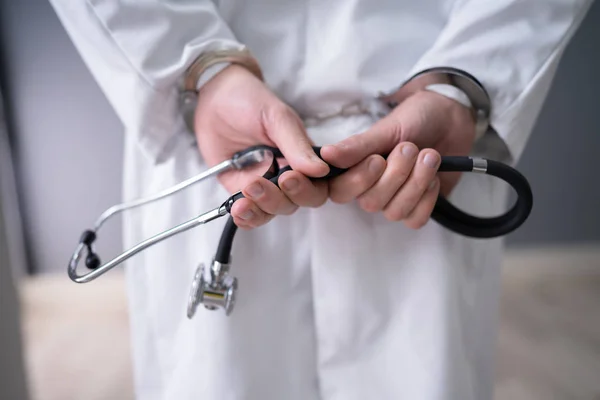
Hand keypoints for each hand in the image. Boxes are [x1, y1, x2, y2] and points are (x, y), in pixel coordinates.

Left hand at [194, 65, 329, 228]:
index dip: (309, 189)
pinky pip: (250, 213)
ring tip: (246, 193)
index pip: (320, 185)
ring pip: (274, 211)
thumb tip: (321, 170)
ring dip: (262, 208)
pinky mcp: (241, 190)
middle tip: (261, 183)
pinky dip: (246, 217)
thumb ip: (297, 144)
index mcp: (304, 157)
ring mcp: (265, 184)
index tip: (289, 177)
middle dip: (282, 198)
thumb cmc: (250, 100)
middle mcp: (288, 174)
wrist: (213, 97)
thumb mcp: (277, 117)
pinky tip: (238, 210)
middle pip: (298, 202)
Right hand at [320, 88, 475, 228]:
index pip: (339, 191)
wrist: (451, 118)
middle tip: (410, 148)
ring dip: (416, 182)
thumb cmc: (414, 119)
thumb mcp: (385, 128)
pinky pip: (415, 219)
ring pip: (395, 212)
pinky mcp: (418, 208)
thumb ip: (357, 146)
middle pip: (370, 203)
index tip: (378, 158)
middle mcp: (371, 188)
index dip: (358, 181)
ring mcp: (394, 200)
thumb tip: (325, 155)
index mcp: (356, 168)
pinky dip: (427, 198)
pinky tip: (434, 177)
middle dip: (396, 175)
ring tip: (429, 156)